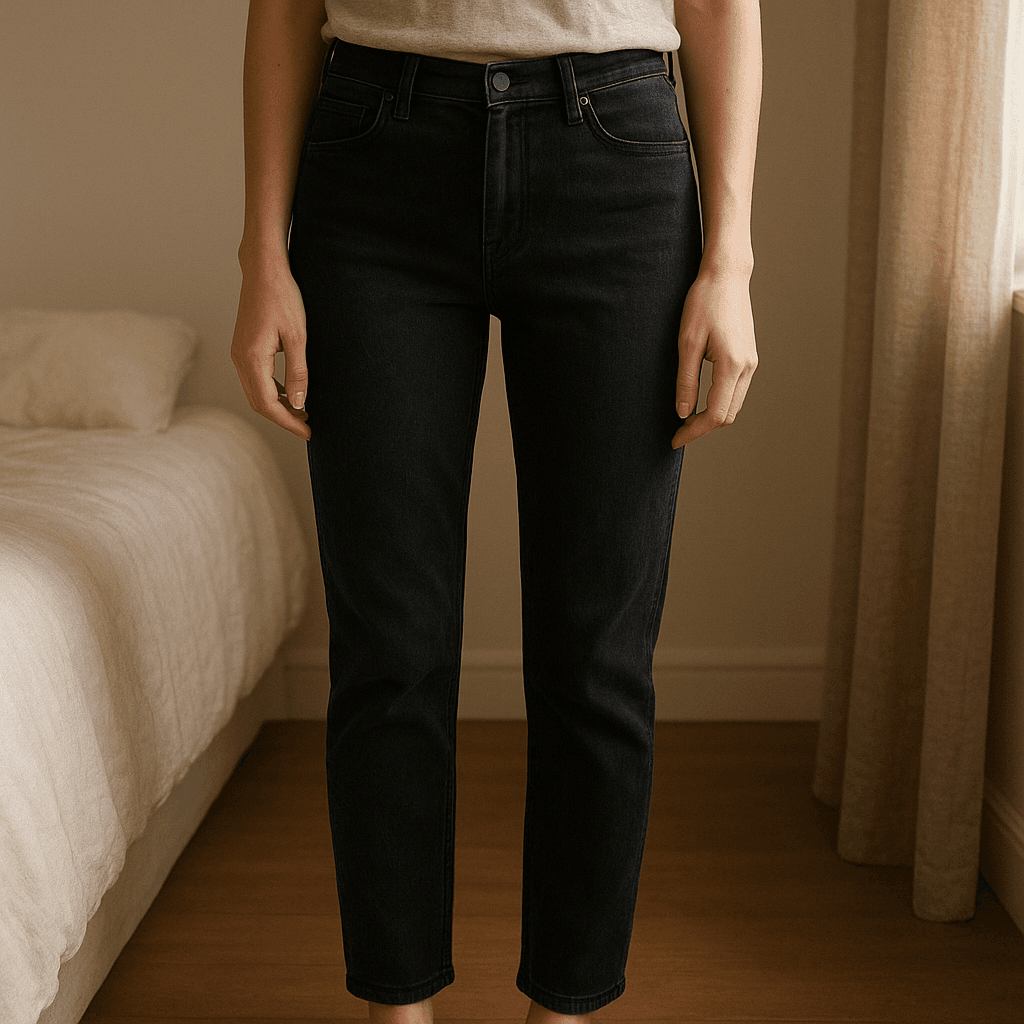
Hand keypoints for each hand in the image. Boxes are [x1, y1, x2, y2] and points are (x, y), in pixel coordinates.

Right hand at [230, 259, 311, 439]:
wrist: (264, 270)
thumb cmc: (282, 297)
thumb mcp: (298, 337)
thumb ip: (298, 372)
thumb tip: (300, 404)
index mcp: (252, 359)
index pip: (269, 404)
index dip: (288, 422)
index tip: (308, 432)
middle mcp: (240, 359)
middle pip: (259, 402)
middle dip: (283, 418)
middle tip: (308, 426)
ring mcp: (239, 353)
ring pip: (256, 392)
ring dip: (278, 405)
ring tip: (303, 412)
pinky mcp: (243, 347)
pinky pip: (255, 378)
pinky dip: (272, 391)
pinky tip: (290, 392)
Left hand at [671, 266, 756, 448]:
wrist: (726, 276)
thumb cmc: (703, 303)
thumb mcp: (686, 342)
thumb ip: (686, 380)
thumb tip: (683, 413)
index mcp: (732, 366)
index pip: (716, 414)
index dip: (694, 432)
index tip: (674, 440)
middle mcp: (747, 367)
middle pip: (728, 415)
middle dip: (703, 428)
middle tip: (677, 432)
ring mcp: (751, 362)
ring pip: (734, 405)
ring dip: (712, 417)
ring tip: (686, 420)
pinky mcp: (748, 357)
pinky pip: (736, 391)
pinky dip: (720, 403)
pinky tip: (700, 402)